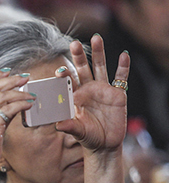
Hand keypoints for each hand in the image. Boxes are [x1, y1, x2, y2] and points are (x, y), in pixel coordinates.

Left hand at [56, 34, 130, 151]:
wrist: (105, 144)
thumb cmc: (88, 137)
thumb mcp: (78, 132)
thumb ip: (69, 126)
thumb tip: (58, 125)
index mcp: (75, 97)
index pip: (69, 82)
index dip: (64, 75)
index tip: (59, 71)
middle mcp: (88, 89)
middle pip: (83, 69)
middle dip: (79, 56)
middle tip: (74, 43)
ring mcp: (103, 90)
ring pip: (100, 67)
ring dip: (99, 53)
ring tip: (96, 37)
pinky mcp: (118, 94)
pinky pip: (121, 78)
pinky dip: (123, 67)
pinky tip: (123, 55)